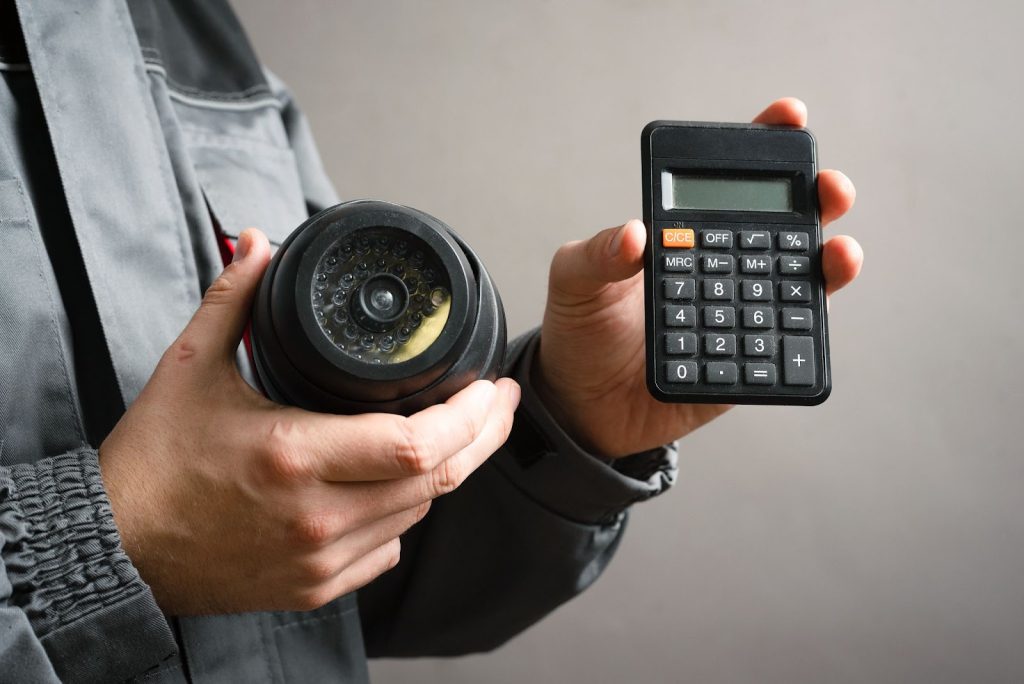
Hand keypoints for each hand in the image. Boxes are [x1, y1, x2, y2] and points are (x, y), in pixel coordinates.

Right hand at [99, 229, 519, 614]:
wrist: (116, 548)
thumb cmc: (152, 461)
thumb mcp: (189, 367)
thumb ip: (234, 299)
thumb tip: (257, 243)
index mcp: (294, 455)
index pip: (416, 443)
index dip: (469, 415)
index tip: (489, 386)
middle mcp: (317, 516)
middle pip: (437, 480)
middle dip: (482, 437)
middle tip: (498, 401)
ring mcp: (320, 560)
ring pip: (418, 512)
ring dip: (443, 470)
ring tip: (454, 430)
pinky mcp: (315, 589)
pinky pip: (390, 549)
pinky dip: (405, 512)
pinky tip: (400, 483)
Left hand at [534, 98, 861, 456]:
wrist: (583, 407)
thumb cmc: (580, 333)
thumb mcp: (574, 282)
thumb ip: (596, 254)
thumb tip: (635, 236)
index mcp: (683, 236)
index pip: (726, 182)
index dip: (762, 144)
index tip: (788, 116)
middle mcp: (722, 269)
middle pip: (785, 225)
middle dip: (818, 198)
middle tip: (829, 189)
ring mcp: (740, 314)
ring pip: (798, 282)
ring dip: (828, 263)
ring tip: (837, 255)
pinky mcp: (747, 363)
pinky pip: (783, 348)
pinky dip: (803, 332)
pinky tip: (806, 319)